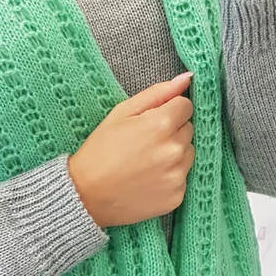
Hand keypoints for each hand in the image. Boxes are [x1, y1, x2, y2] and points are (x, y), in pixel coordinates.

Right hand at [67, 72, 194, 229]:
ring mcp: (177, 176)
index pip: (186, 106)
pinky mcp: (177, 196)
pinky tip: (148, 179)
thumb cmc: (100, 150)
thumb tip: (187, 78)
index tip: (151, 121)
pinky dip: (170, 177)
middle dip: (172, 131)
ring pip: (188, 153)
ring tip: (146, 161)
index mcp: (161, 124)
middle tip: (145, 142)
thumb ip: (158, 93)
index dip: (169, 110)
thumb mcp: (122, 112)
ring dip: (174, 153)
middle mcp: (174, 150)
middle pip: (189, 129)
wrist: (86, 194)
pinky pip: (183, 177)